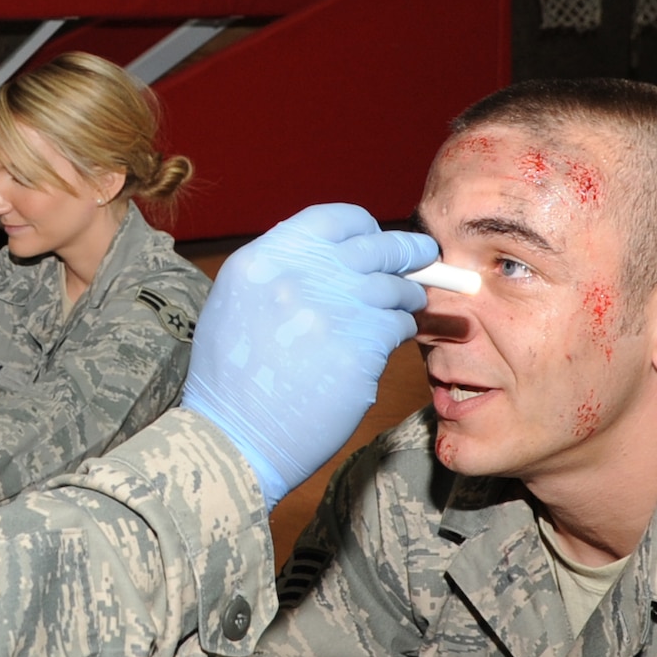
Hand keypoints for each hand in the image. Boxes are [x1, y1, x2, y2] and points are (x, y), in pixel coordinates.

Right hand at [181, 204, 436, 508]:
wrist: (234, 437)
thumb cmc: (234, 378)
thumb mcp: (238, 303)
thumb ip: (284, 271)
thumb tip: (339, 257)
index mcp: (262, 260)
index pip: (333, 218)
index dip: (365, 228)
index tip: (377, 239)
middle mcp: (299, 275)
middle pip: (375, 246)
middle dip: (407, 251)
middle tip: (422, 254)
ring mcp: (333, 310)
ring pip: (395, 287)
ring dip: (406, 297)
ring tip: (405, 307)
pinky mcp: (360, 348)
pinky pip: (398, 326)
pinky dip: (399, 332)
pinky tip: (385, 344)